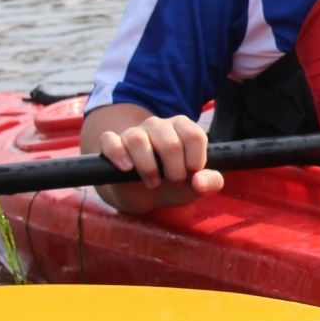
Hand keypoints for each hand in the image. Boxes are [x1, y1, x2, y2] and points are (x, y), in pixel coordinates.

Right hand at [98, 114, 223, 200]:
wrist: (143, 195)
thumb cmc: (173, 183)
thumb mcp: (196, 186)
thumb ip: (210, 182)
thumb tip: (199, 181)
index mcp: (182, 127)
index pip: (194, 136)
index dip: (196, 160)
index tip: (192, 175)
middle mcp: (158, 125)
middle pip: (170, 143)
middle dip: (175, 170)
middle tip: (174, 182)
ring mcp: (134, 132)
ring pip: (138, 140)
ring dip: (148, 167)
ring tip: (153, 182)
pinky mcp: (112, 144)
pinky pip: (110, 141)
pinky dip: (118, 155)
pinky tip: (128, 169)